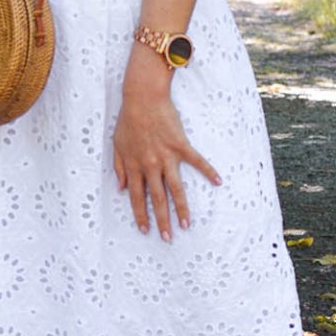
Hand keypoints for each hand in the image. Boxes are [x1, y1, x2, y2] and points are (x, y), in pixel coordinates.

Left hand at [113, 79, 220, 243]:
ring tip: (187, 224)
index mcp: (134, 166)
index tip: (145, 230)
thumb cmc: (128, 120)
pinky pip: (197, 161)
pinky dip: (208, 171)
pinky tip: (219, 182)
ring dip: (182, 208)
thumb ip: (119, 168)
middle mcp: (151, 165)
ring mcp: (167, 156)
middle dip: (162, 220)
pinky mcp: (181, 145)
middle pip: (158, 198)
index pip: (137, 197)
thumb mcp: (116, 145)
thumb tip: (120, 189)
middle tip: (168, 238)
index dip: (141, 215)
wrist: (142, 97)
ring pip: (176, 188)